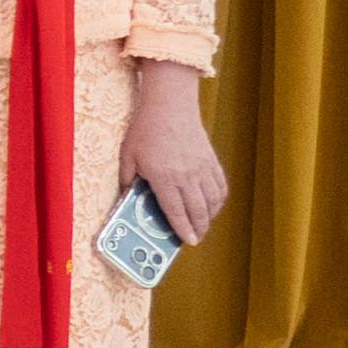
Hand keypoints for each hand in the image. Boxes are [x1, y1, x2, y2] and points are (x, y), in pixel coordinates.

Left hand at [124, 59, 226, 246]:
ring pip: (212, 201)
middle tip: (196, 238)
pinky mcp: (211, 160)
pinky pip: (220, 186)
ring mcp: (202, 168)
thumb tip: (126, 197)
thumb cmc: (145, 129)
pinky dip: (219, 200)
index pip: (175, 211)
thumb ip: (127, 179)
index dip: (182, 230)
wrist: (170, 106)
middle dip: (198, 229)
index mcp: (164, 177)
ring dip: (209, 217)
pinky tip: (213, 205)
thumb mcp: (127, 155)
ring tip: (203, 225)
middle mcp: (186, 176)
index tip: (187, 242)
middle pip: (197, 210)